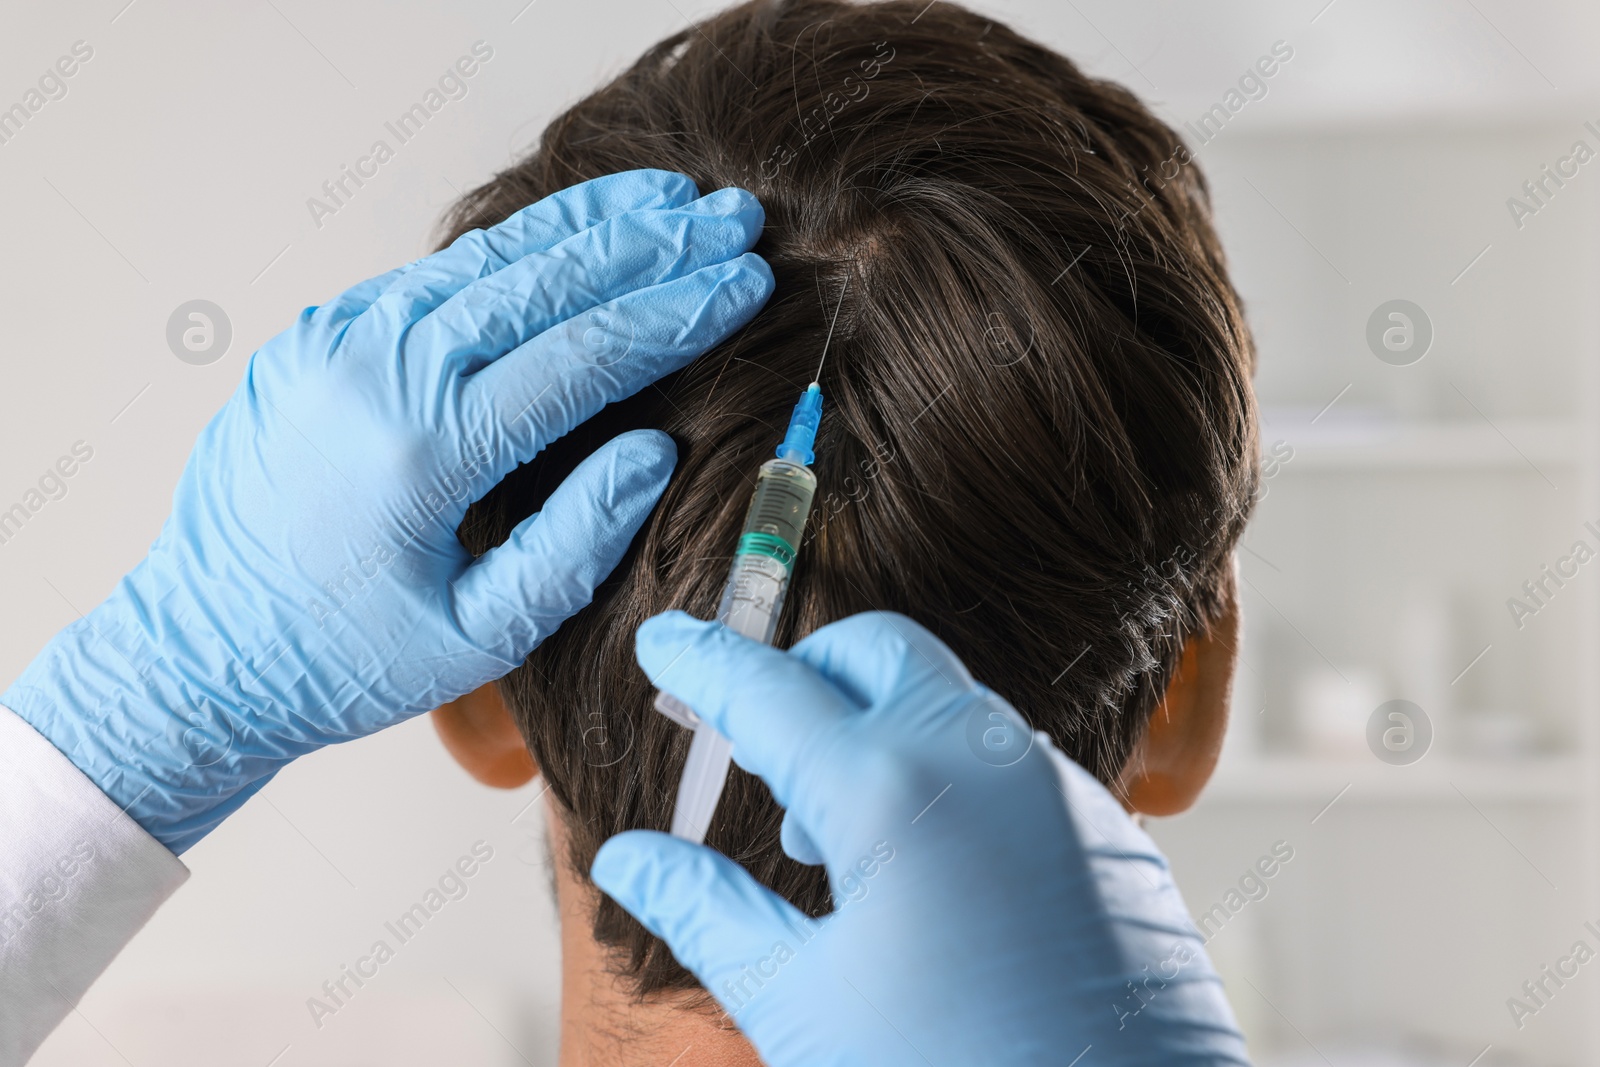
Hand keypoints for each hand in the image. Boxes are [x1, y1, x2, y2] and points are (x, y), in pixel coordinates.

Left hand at [2, 170, 772, 852]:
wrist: (198, 652)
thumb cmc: (344, 661)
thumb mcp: (481, 636)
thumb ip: (576, 541)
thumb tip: (655, 448)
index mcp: (422, 450)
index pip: (582, 356)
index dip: (676, 315)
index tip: (747, 282)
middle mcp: (373, 373)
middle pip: (543, 283)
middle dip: (652, 248)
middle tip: (734, 218)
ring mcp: (336, 342)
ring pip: (488, 259)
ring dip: (587, 227)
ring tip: (671, 202)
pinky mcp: (318, 337)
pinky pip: (435, 275)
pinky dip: (514, 249)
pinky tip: (573, 233)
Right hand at [593, 611, 1250, 1066]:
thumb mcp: (799, 1003)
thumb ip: (706, 910)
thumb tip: (629, 857)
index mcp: (890, 791)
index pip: (768, 690)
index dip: (703, 661)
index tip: (665, 640)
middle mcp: (985, 760)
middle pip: (875, 651)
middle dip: (806, 670)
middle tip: (755, 740)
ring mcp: (1060, 789)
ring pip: (950, 703)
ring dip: (878, 729)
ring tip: (832, 841)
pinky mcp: (1110, 832)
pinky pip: (1012, 763)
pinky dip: (948, 776)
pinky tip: (926, 876)